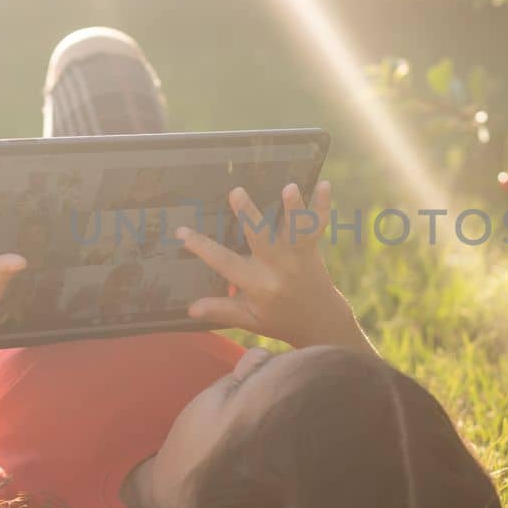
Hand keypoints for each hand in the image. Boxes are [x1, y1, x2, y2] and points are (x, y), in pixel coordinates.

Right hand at [176, 181, 371, 352]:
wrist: (321, 322)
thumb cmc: (280, 319)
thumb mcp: (248, 320)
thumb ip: (221, 310)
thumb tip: (190, 308)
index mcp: (258, 285)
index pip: (225, 263)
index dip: (202, 247)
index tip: (181, 232)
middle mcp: (278, 267)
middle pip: (261, 238)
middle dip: (249, 215)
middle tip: (236, 192)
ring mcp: (297, 256)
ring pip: (295, 229)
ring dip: (294, 208)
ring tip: (289, 187)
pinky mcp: (313, 248)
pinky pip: (319, 225)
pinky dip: (324, 205)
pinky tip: (326, 184)